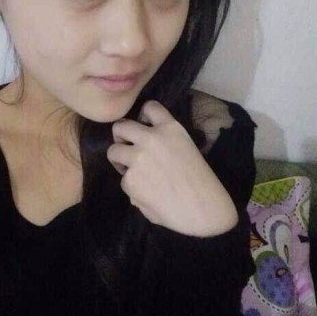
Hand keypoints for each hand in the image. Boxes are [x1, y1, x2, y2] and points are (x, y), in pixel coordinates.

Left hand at [107, 100, 238, 236]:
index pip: (149, 106)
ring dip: (119, 160)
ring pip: (113, 151)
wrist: (203, 208)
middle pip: (120, 126)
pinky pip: (123, 180)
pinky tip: (148, 194)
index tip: (143, 126)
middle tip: (126, 148)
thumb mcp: (186, 148)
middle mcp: (151, 138)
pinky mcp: (130, 179)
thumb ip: (163, 141)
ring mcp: (138, 158)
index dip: (142, 117)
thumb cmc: (200, 181)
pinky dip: (132, 187)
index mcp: (170, 128)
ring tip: (134, 172)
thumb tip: (139, 146)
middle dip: (120, 136)